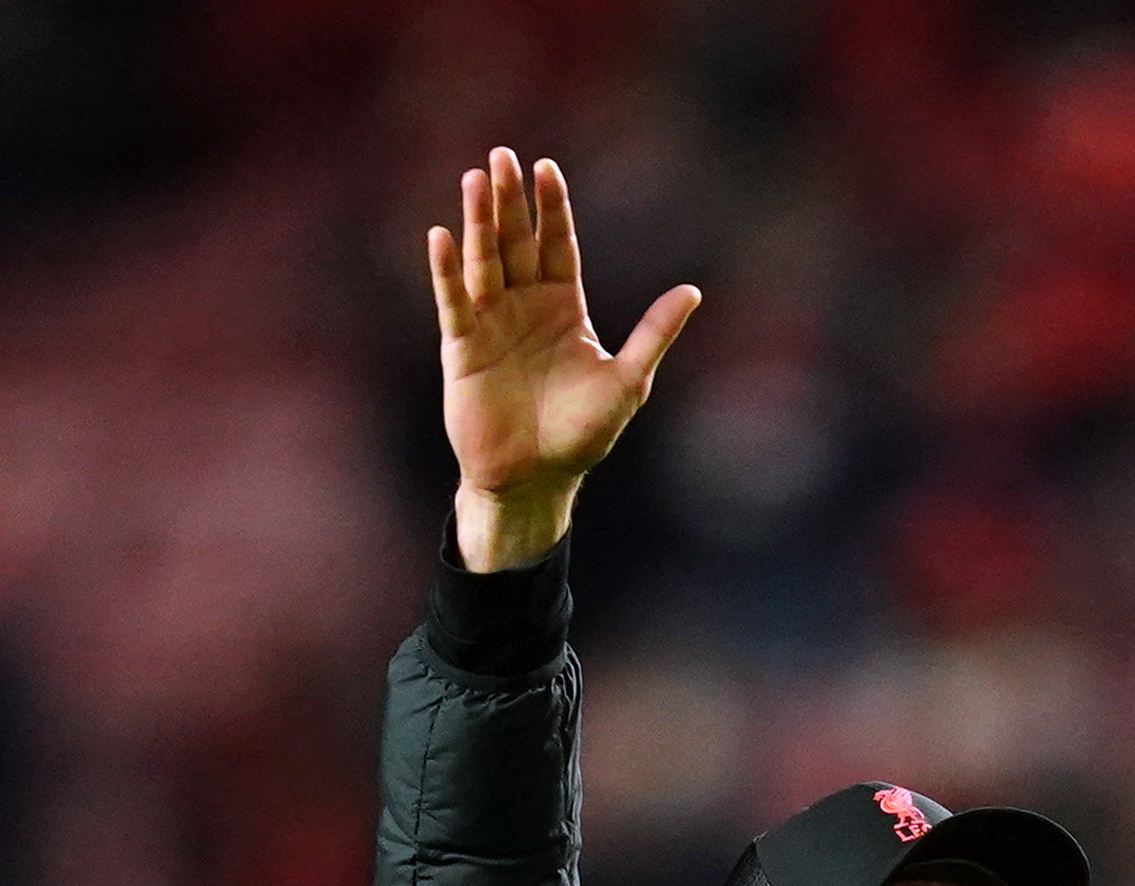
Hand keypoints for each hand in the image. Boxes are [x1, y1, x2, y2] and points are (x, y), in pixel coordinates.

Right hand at [427, 148, 699, 573]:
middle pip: (516, 242)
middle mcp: (525, 307)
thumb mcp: (627, 382)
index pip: (557, 245)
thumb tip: (692, 291)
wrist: (535, 479)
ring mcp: (491, 325)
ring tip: (473, 180)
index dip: (551, 207)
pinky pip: (454, 303)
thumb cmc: (582, 435)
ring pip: (484, 262)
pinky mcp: (462, 350)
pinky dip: (447, 271)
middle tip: (501, 156)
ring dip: (478, 222)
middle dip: (510, 201)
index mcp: (564, 308)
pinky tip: (441, 236)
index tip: (545, 168)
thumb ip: (654, 334)